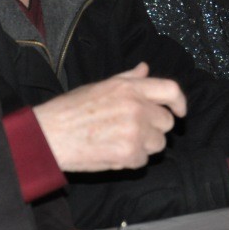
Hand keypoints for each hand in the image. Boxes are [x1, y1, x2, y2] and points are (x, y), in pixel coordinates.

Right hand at [34, 62, 186, 171]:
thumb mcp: (101, 86)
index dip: (179, 102)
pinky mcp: (128, 153)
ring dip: (143, 146)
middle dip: (154, 128)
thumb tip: (145, 69)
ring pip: (157, 144)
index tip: (180, 112)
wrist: (49, 134)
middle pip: (166, 122)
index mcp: (129, 87)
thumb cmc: (70, 109)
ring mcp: (134, 131)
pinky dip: (130, 160)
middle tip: (132, 131)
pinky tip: (111, 152)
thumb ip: (128, 79)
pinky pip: (143, 160)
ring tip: (119, 141)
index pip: (171, 90)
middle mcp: (136, 107)